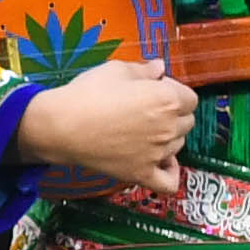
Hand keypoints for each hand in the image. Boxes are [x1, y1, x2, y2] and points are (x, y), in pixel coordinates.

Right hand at [13, 58, 196, 198]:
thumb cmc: (86, 94)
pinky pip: (169, 181)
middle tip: (145, 109)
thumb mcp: (115, 70)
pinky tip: (162, 162)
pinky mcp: (142, 173)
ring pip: (178, 145)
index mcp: (167, 99)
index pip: (189, 98)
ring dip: (168, 137)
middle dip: (172, 113)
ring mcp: (157, 153)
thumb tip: (160, 68)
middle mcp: (169, 127)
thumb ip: (144, 70)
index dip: (172, 91)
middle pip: (187, 121)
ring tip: (143, 131)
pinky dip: (170, 172)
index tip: (153, 90)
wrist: (59, 126)